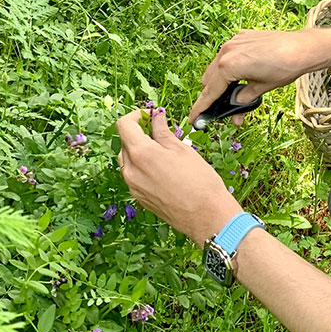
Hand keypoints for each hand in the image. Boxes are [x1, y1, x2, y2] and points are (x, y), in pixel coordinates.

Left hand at [116, 108, 241, 244]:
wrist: (206, 216)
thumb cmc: (199, 181)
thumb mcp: (181, 149)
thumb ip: (162, 131)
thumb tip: (156, 117)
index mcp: (141, 154)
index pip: (124, 125)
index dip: (136, 116)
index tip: (149, 116)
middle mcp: (131, 171)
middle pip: (124, 142)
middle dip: (138, 133)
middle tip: (159, 131)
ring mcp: (133, 187)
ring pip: (127, 160)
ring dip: (138, 150)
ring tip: (161, 151)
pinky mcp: (139, 198)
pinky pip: (133, 176)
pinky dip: (141, 166)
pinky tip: (161, 168)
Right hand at [188, 29, 319, 125]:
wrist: (302, 48)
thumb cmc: (284, 69)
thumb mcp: (260, 90)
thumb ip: (242, 102)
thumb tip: (235, 118)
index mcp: (228, 66)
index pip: (209, 92)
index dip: (200, 108)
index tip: (193, 119)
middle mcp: (226, 51)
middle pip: (208, 79)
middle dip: (211, 95)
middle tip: (219, 109)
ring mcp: (232, 41)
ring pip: (215, 66)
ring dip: (219, 80)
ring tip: (233, 91)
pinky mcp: (241, 36)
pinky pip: (227, 54)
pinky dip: (229, 65)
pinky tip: (243, 72)